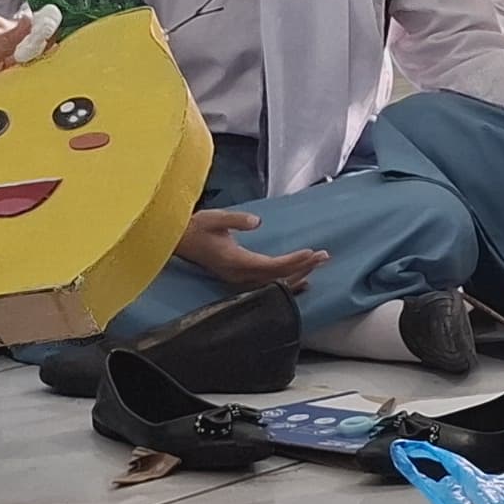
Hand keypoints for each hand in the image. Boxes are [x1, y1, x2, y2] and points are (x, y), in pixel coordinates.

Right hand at [181, 206, 328, 289]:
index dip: (292, 261)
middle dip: (302, 267)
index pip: (271, 265)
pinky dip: (286, 283)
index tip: (311, 253)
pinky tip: (300, 281)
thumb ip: (236, 220)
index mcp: (235, 261)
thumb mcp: (214, 218)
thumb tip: (257, 221)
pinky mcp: (239, 279)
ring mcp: (239, 280)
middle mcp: (239, 275)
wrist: (180, 240)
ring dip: (297, 275)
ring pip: (274, 284)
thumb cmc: (197, 227)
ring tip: (317, 266)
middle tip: (324, 256)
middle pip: (277, 277)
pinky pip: (267, 286)